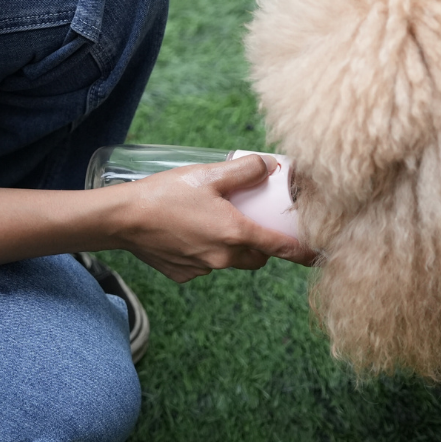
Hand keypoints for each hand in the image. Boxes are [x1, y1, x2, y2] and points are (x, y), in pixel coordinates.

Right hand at [117, 155, 318, 282]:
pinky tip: (188, 232)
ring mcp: (202, 269)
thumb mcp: (208, 174)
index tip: (318, 254)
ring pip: (230, 261)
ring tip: (214, 221)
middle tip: (250, 219)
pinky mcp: (184, 274)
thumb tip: (270, 166)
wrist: (122, 219)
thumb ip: (244, 170)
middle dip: (260, 244)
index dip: (303, 251)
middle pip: (257, 257)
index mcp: (235, 233)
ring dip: (231, 247)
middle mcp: (223, 257)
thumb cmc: (164, 194)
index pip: (280, 247)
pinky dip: (205, 252)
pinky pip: (205, 265)